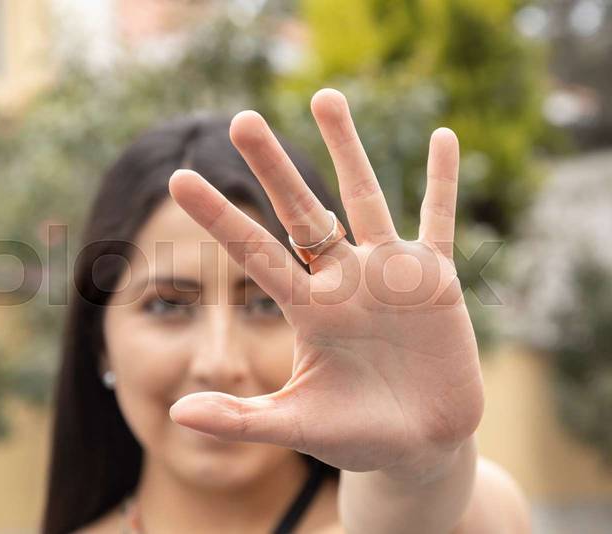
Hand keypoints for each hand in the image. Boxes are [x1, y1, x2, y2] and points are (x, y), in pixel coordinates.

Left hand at [167, 88, 483, 478]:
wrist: (416, 444)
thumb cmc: (352, 435)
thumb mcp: (295, 425)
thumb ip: (239, 419)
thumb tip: (175, 415)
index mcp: (306, 309)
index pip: (255, 253)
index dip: (219, 218)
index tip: (180, 179)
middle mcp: (341, 280)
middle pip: (302, 211)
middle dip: (273, 167)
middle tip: (240, 120)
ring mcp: (387, 274)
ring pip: (365, 199)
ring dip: (347, 149)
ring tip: (323, 96)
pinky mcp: (435, 281)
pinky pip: (439, 222)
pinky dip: (444, 183)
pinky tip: (444, 138)